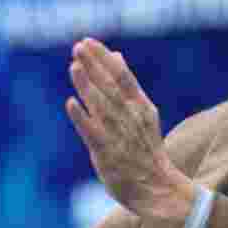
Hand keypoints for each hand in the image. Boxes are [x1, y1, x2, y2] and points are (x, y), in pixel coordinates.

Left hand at [67, 38, 195, 227]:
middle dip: (93, 65)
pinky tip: (70, 103)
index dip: (104, 58)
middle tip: (78, 46)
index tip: (88, 42)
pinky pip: (93, 133)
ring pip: (100, 105)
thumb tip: (116, 55)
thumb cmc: (145, 147)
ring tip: (73, 66)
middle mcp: (130, 116)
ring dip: (86, 85)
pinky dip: (82, 118)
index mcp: (140, 105)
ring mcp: (119, 134)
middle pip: (109, 86)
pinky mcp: (107, 152)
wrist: (157, 186)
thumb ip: (127, 84)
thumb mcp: (142, 110)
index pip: (121, 75)